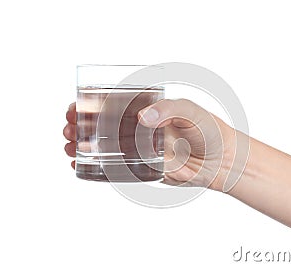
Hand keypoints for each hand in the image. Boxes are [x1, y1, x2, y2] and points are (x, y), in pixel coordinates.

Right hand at [63, 99, 240, 190]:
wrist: (223, 161)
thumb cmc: (210, 131)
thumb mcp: (192, 112)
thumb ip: (169, 110)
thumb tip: (143, 117)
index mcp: (148, 110)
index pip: (113, 105)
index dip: (91, 106)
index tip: (74, 108)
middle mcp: (140, 129)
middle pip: (103, 126)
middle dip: (80, 126)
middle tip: (68, 129)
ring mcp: (140, 150)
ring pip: (105, 147)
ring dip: (83, 146)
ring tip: (68, 147)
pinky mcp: (144, 169)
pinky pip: (116, 168)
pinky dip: (97, 167)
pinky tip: (80, 166)